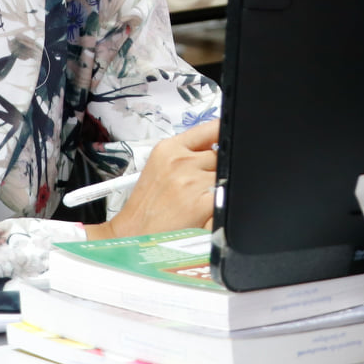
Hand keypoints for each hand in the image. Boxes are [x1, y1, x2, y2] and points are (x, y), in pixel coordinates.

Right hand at [89, 120, 218, 238]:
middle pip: (221, 155)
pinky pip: (225, 198)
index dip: (223, 135)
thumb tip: (215, 148)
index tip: (231, 137)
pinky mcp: (201, 204)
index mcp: (169, 149)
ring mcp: (191, 182)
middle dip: (218, 169)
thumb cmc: (146, 205)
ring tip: (199, 202)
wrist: (132, 235)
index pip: (210, 129)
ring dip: (218, 189)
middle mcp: (180, 161)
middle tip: (201, 187)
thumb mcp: (159, 167)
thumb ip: (187, 154)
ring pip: (225, 177)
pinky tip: (205, 212)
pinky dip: (221, 205)